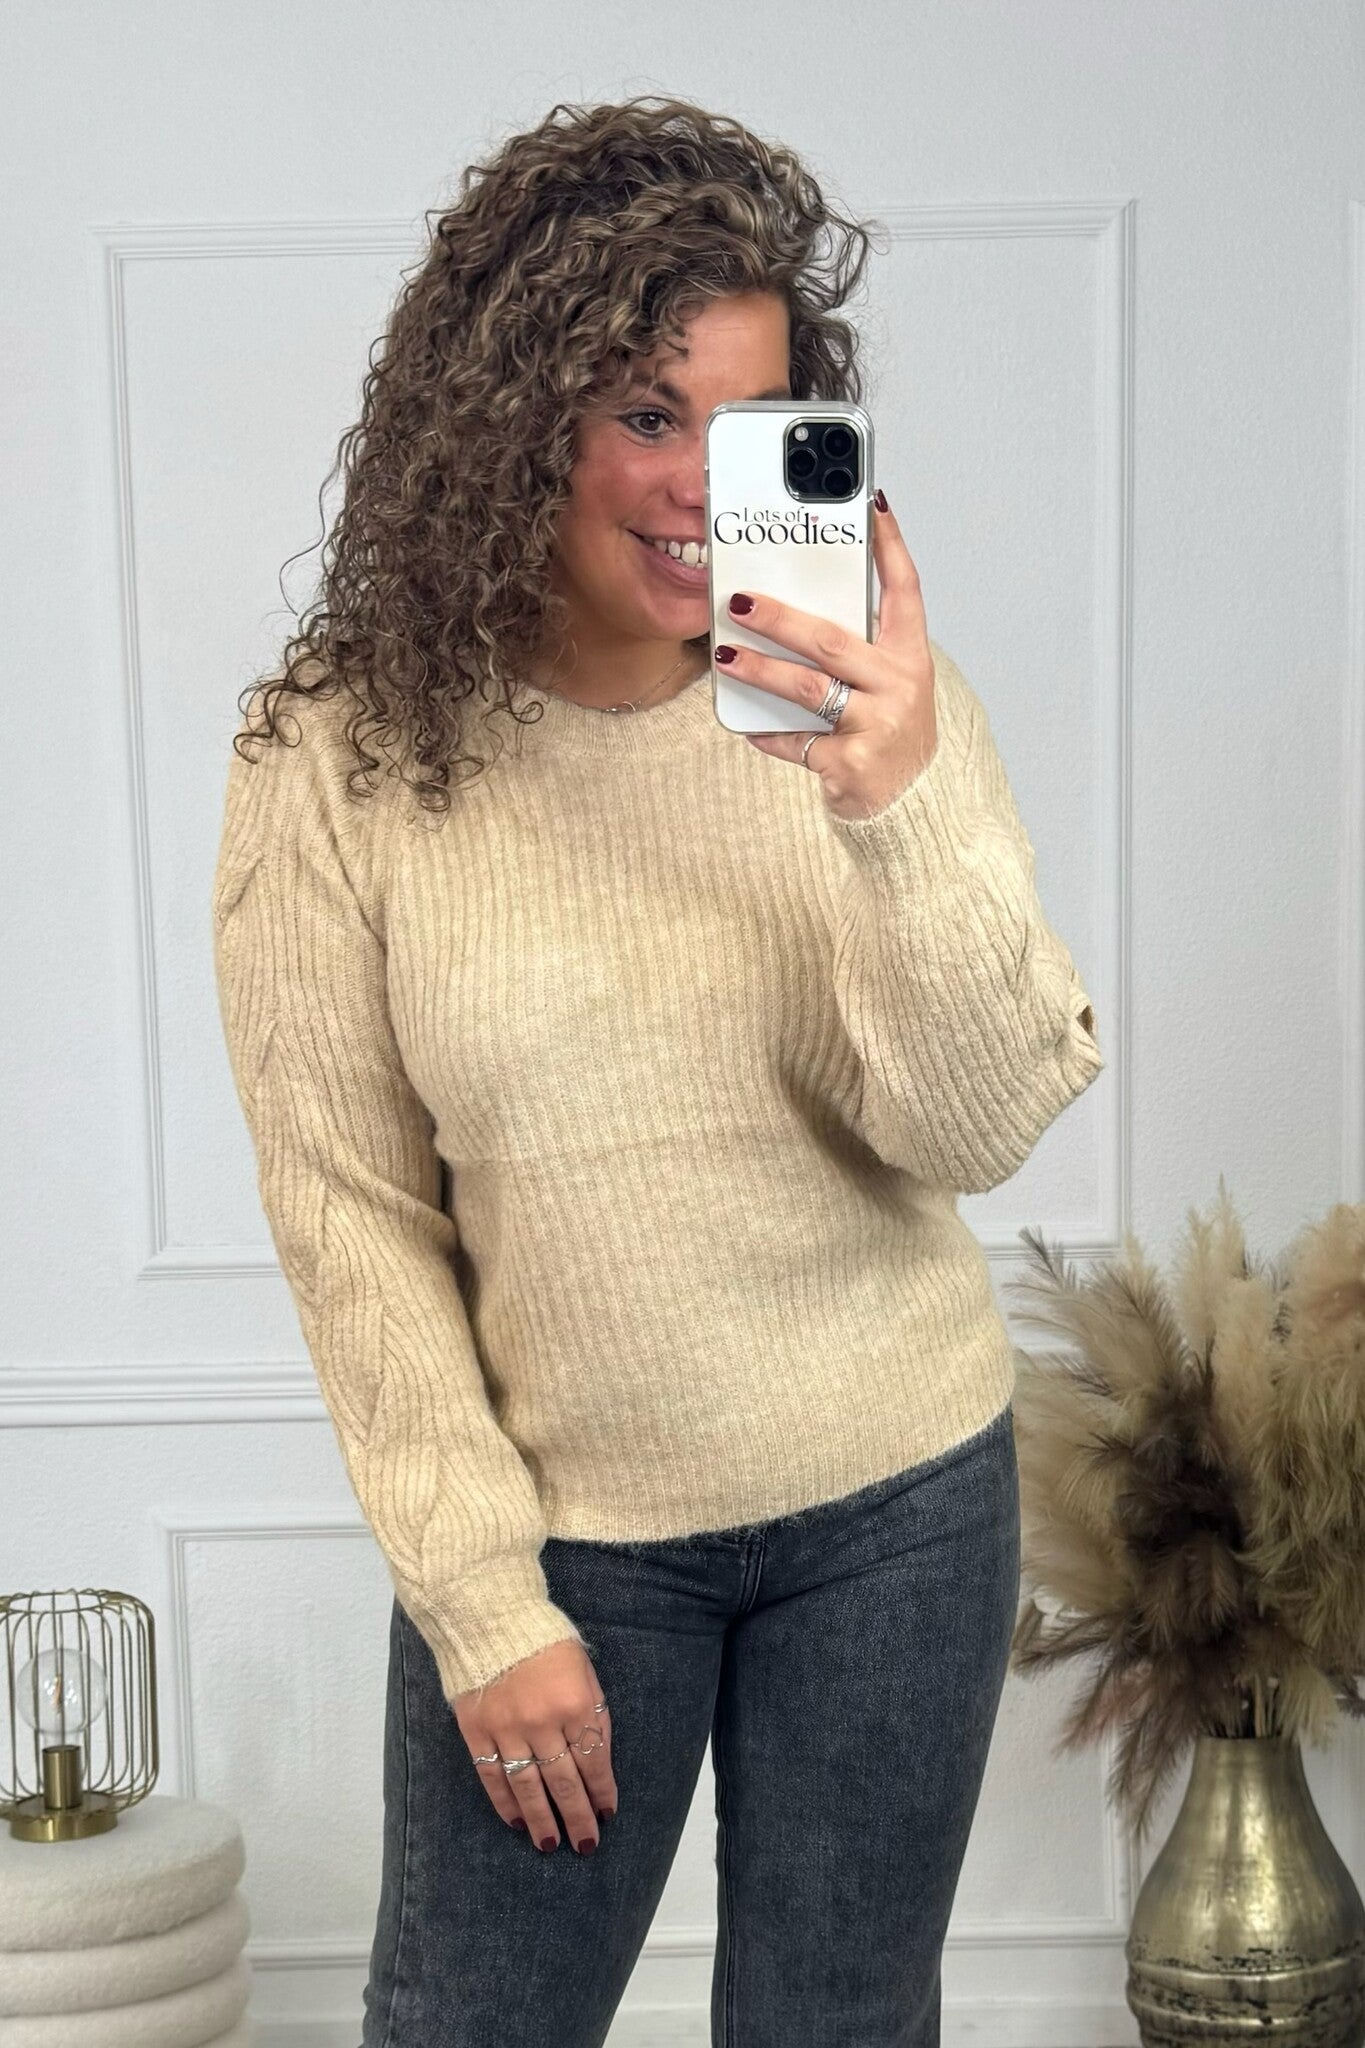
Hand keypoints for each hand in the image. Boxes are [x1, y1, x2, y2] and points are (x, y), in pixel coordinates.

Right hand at [454, 1637, 617, 1853]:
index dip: (601, 1793)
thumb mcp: (584, 1671)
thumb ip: (592, 1715)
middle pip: (564, 1783)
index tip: (606, 1814)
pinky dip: (505, 1803)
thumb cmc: (546, 1641)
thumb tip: (598, 1764)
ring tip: (550, 1845)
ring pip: (528, 1788)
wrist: (492, 1616)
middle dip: (577, 1818)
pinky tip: (516, 1821)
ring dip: (541, 1820)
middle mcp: (543, 1722)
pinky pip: (493, 1777)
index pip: (594, 1762)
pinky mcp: (477, 1731)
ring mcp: (507, 1729)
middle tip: (585, 1845)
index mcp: (575, 1704)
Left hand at [717, 493, 938, 821]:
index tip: (872, 506)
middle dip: (780, 619)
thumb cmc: (892, 731)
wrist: (916, 805)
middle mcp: (899, 687)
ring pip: (808, 689)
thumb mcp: (891, 683)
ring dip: (760, 670)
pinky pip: (797, 743)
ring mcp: (876, 727)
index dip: (890, 547)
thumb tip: (794, 608)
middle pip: (832, 641)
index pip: (905, 590)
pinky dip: (769, 735)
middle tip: (739, 603)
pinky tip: (746, 725)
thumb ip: (858, 647)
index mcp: (911, 657)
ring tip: (724, 657)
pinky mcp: (850, 764)